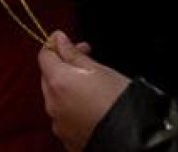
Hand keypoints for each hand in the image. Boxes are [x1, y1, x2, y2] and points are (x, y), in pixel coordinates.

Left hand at [39, 31, 129, 151]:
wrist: (133, 138)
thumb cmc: (119, 101)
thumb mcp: (99, 70)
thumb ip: (74, 54)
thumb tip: (59, 39)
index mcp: (57, 81)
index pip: (44, 56)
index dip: (56, 45)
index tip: (69, 42)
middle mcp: (52, 103)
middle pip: (48, 77)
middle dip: (63, 66)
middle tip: (85, 59)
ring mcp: (58, 122)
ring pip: (55, 98)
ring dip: (67, 89)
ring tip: (91, 86)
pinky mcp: (67, 137)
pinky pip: (64, 117)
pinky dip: (72, 109)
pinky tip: (90, 106)